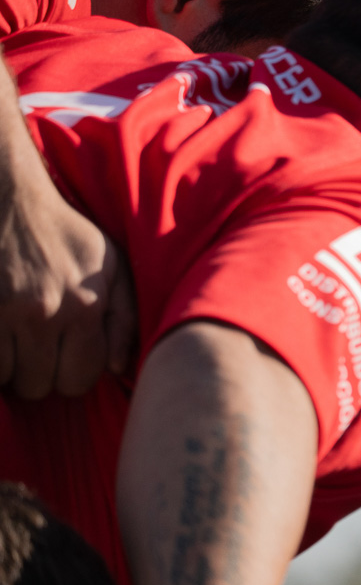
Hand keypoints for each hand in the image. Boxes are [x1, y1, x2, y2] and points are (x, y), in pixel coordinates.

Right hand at [0, 163, 134, 397]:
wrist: (6, 198)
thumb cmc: (63, 235)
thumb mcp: (111, 266)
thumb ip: (124, 318)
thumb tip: (117, 369)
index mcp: (85, 304)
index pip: (80, 379)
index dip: (70, 375)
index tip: (62, 358)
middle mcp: (43, 311)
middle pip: (38, 386)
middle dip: (35, 373)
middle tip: (32, 346)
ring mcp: (0, 309)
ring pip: (3, 377)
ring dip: (5, 365)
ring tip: (10, 335)